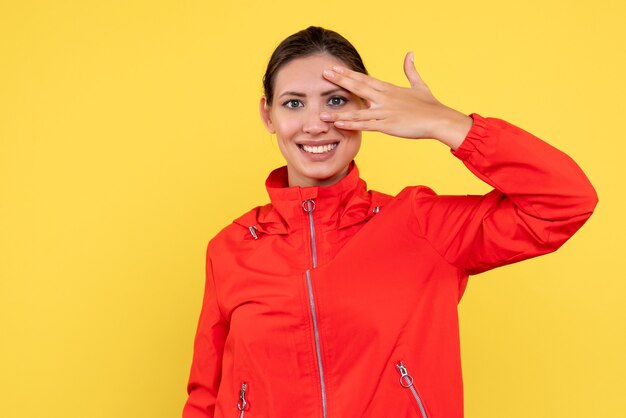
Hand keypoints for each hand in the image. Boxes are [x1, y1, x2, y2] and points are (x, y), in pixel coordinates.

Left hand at [320, 52, 472, 149]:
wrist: (439, 119)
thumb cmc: (430, 105)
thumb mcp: (419, 85)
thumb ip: (411, 70)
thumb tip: (410, 54)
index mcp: (389, 89)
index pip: (365, 79)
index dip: (348, 74)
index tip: (335, 69)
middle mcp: (385, 98)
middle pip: (359, 88)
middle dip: (340, 82)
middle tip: (324, 75)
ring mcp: (385, 112)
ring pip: (358, 111)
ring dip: (339, 112)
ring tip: (322, 114)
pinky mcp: (388, 125)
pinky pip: (366, 125)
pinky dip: (352, 125)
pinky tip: (340, 124)